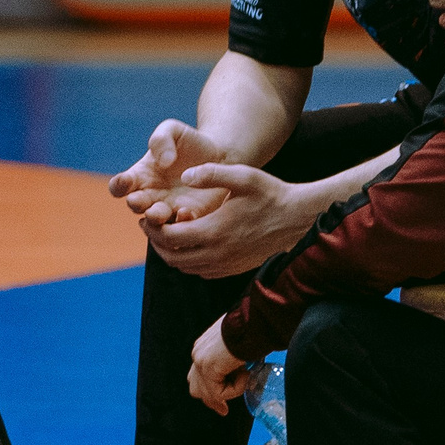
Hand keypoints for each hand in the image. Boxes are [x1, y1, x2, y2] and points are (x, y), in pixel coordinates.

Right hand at [110, 120, 230, 211]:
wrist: (220, 155)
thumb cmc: (190, 143)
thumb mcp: (173, 130)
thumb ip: (161, 139)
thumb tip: (162, 162)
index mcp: (141, 176)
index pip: (119, 186)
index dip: (118, 186)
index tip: (126, 180)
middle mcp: (151, 196)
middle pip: (134, 206)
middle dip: (136, 204)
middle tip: (141, 200)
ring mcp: (169, 208)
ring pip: (154, 222)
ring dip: (155, 218)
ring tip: (162, 211)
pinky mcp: (189, 217)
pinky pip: (180, 227)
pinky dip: (181, 223)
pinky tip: (187, 213)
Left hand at [141, 163, 316, 278]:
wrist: (298, 220)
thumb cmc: (271, 194)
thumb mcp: (243, 176)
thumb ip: (211, 173)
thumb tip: (184, 175)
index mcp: (214, 231)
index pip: (170, 238)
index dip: (153, 229)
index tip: (146, 218)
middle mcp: (217, 254)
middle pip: (172, 258)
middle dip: (156, 243)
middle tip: (150, 227)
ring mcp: (226, 266)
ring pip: (185, 267)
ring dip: (170, 253)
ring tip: (166, 234)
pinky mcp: (233, 270)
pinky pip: (201, 272)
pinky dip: (188, 261)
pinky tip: (188, 244)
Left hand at [188, 315, 259, 415]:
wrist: (255, 322)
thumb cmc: (253, 331)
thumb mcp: (239, 348)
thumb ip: (232, 361)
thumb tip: (242, 373)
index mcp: (203, 347)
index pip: (198, 377)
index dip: (209, 393)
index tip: (222, 407)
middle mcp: (198, 353)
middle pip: (196, 388)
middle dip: (211, 400)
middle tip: (224, 410)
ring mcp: (200, 361)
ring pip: (209, 393)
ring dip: (230, 391)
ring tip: (246, 374)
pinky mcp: (208, 368)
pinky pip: (220, 393)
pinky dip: (236, 388)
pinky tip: (246, 373)